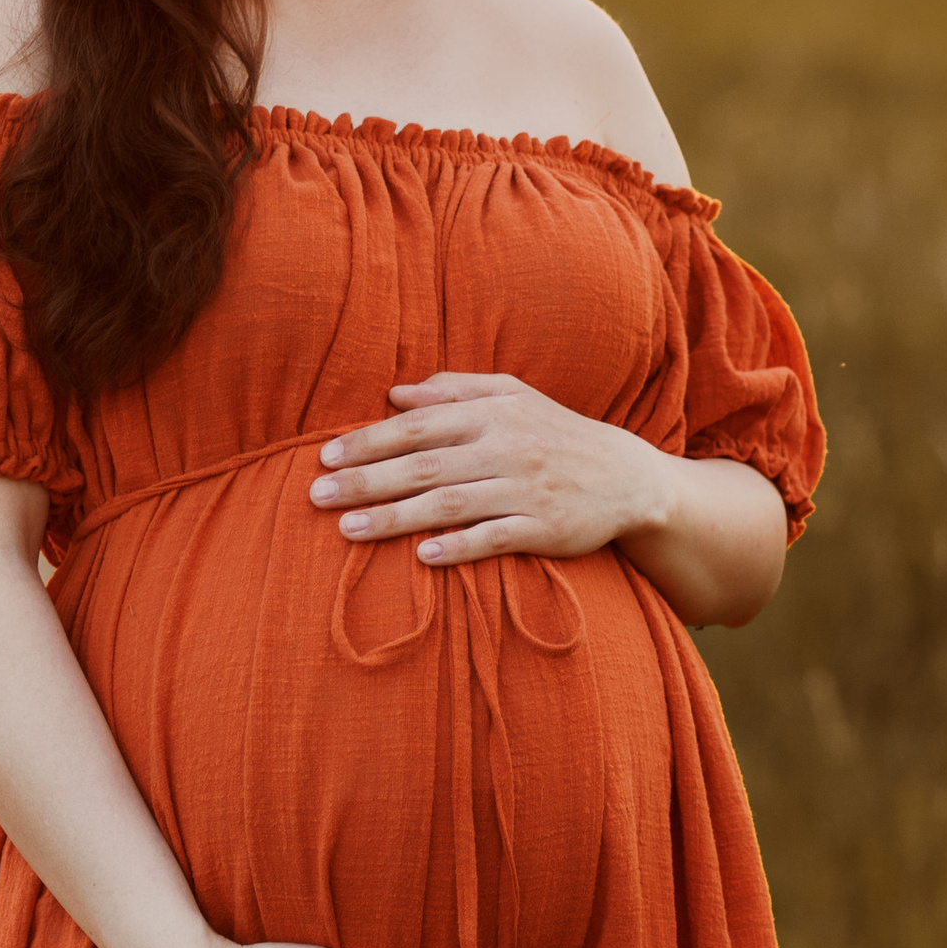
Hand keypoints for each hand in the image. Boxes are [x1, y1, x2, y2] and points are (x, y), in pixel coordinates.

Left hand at [309, 370, 661, 567]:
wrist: (629, 478)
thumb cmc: (556, 433)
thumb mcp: (513, 396)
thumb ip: (454, 390)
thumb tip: (394, 393)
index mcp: (493, 413)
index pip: (419, 425)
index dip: (370, 440)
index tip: (326, 457)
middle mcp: (507, 448)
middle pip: (425, 465)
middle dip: (368, 480)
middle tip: (317, 495)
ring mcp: (527, 490)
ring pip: (451, 503)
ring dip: (397, 517)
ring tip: (349, 530)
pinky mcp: (546, 528)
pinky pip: (496, 538)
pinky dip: (460, 547)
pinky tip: (422, 557)